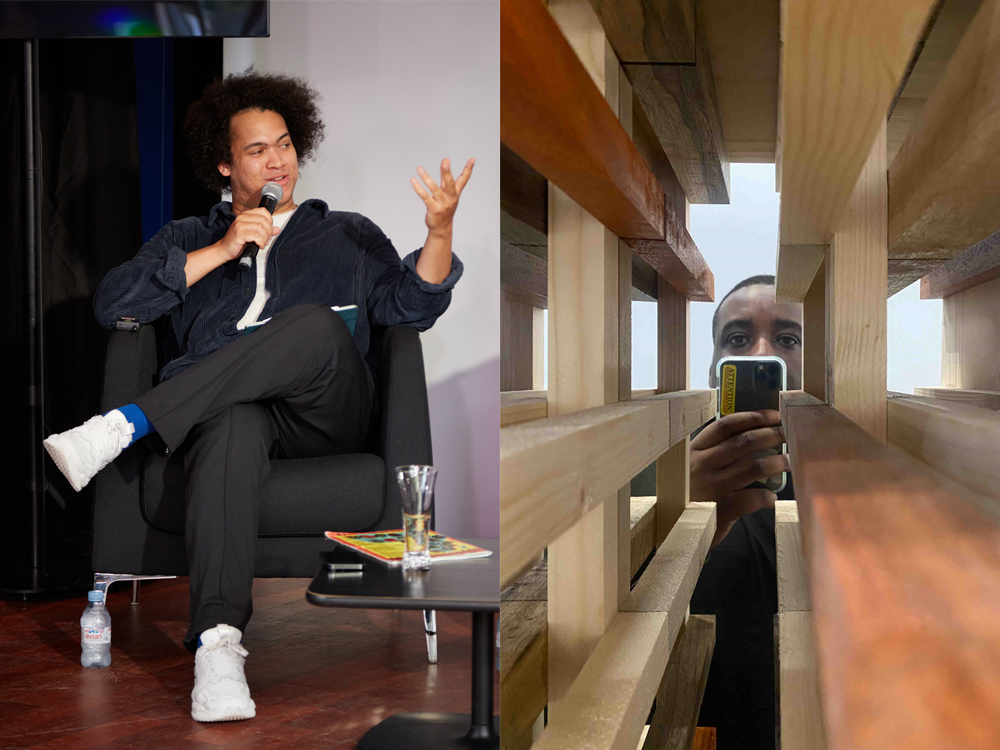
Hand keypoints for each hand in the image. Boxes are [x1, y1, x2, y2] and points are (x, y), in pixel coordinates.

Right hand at [216, 207, 279, 261]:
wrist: (224, 249)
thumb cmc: (237, 242)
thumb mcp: (253, 234)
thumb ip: (265, 230)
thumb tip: (277, 229)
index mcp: (245, 215)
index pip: (263, 211)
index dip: (270, 221)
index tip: (269, 230)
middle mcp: (242, 218)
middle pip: (263, 220)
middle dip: (268, 231)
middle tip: (267, 239)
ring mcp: (239, 225)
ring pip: (261, 228)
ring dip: (265, 238)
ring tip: (263, 243)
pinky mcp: (239, 233)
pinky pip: (256, 236)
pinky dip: (261, 242)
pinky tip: (259, 245)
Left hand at [411, 158, 474, 234]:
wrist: (442, 228)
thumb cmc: (444, 208)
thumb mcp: (447, 194)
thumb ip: (445, 178)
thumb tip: (445, 162)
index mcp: (456, 193)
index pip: (464, 180)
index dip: (468, 169)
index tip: (472, 159)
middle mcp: (451, 198)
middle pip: (450, 184)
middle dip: (447, 173)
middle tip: (445, 162)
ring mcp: (443, 205)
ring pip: (435, 189)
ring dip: (427, 178)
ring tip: (419, 168)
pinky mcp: (434, 209)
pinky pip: (425, 197)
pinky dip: (419, 189)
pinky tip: (414, 181)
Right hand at [690, 410, 790, 547]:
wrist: (667, 530)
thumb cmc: (681, 497)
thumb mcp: (688, 470)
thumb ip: (710, 457)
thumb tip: (747, 442)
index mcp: (693, 451)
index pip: (725, 426)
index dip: (752, 417)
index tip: (773, 415)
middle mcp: (702, 465)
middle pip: (744, 442)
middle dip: (771, 435)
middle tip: (786, 435)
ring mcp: (713, 487)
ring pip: (754, 466)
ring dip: (777, 462)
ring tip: (788, 462)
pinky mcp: (722, 509)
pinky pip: (753, 498)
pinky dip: (767, 497)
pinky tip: (771, 498)